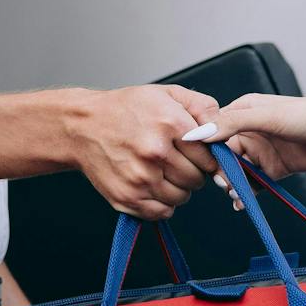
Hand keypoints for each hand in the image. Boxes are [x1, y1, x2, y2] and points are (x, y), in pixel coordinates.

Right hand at [68, 84, 219, 218]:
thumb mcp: (167, 94)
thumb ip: (202, 107)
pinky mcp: (127, 198)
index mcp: (170, 124)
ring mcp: (140, 178)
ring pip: (182, 197)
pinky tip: (153, 184)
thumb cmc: (126, 109)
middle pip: (197, 179)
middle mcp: (155, 152)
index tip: (198, 154)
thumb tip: (223, 128)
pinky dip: (162, 203)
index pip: (209, 156)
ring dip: (178, 188)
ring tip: (163, 171)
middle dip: (193, 172)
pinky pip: (162, 212)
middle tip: (177, 160)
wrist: (82, 126)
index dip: (207, 156)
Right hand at [182, 94, 305, 182]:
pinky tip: (242, 201)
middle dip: (220, 170)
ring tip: (234, 193)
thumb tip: (201, 132)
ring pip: (236, 171)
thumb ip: (233, 123)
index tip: (203, 161)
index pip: (214, 129)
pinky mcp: (273, 169)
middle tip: (222, 181)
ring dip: (232, 183)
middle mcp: (251, 130)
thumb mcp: (268, 116)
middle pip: (223, 154)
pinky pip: (252, 184)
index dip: (206, 146)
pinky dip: (245, 193)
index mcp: (245, 111)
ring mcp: (262, 151)